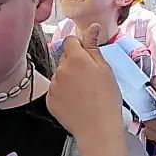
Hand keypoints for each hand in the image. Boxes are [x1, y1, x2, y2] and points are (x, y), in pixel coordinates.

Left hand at [45, 24, 123, 140]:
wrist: (97, 128)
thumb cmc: (106, 98)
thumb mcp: (105, 68)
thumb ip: (94, 46)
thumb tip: (92, 27)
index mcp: (74, 59)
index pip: (70, 41)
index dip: (79, 46)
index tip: (88, 55)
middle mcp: (59, 70)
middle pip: (64, 58)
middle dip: (75, 63)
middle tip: (90, 78)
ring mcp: (52, 86)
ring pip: (60, 75)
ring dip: (69, 79)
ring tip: (84, 93)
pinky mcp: (49, 101)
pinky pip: (56, 90)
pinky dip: (63, 93)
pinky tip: (76, 101)